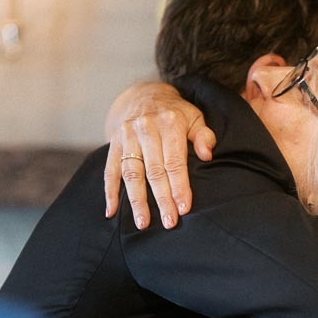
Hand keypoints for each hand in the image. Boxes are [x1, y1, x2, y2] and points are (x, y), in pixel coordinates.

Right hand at [103, 82, 215, 226]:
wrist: (145, 95)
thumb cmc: (176, 113)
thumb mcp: (194, 117)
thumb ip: (203, 135)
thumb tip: (207, 154)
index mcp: (169, 122)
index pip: (174, 161)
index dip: (179, 186)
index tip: (184, 208)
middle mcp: (145, 128)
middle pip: (154, 171)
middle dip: (162, 199)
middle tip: (168, 222)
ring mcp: (126, 136)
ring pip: (131, 173)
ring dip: (137, 200)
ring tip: (143, 223)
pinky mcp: (113, 143)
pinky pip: (110, 170)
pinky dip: (110, 192)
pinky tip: (112, 212)